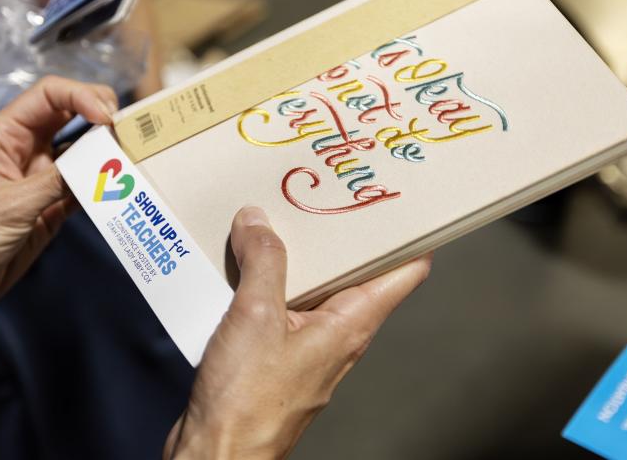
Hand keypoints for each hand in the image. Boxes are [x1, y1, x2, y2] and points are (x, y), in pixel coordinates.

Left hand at [0, 76, 116, 340]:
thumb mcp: (12, 205)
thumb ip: (57, 181)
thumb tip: (100, 162)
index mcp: (6, 134)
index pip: (49, 95)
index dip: (82, 96)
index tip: (106, 118)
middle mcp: (26, 148)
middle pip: (70, 113)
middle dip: (101, 114)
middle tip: (127, 131)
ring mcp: (40, 176)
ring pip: (82, 149)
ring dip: (106, 150)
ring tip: (133, 155)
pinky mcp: (52, 205)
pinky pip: (84, 184)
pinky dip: (103, 183)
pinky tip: (121, 186)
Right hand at [165, 207, 431, 458]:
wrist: (217, 453)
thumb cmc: (248, 406)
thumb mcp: (255, 316)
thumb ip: (262, 261)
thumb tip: (259, 223)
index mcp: (350, 324)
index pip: (404, 272)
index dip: (409, 234)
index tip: (403, 199)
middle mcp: (335, 334)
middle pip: (352, 271)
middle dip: (335, 233)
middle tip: (321, 192)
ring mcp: (304, 345)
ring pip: (309, 286)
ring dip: (291, 255)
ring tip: (270, 219)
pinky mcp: (274, 355)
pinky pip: (276, 306)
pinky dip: (262, 280)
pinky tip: (237, 263)